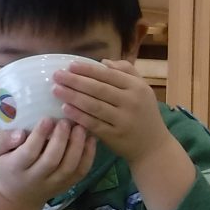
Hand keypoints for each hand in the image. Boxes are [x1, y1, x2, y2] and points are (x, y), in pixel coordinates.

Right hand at [0, 117, 94, 209]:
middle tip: (66, 121)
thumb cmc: (8, 165)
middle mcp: (37, 178)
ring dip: (77, 146)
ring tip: (80, 127)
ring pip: (70, 167)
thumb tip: (20, 134)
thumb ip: (3, 139)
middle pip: (52, 161)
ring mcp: (55, 184)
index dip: (39, 136)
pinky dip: (89, 155)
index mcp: (16, 168)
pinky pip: (82, 171)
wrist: (20, 195)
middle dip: (61, 140)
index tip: (47, 119)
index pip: (29, 153)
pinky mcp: (69, 185)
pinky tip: (91, 138)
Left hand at [53, 60, 169, 163]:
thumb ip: (126, 72)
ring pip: (93, 105)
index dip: (88, 69)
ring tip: (56, 89)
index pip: (108, 75)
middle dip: (75, 81)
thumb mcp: (143, 89)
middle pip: (98, 89)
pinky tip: (65, 109)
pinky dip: (78, 115)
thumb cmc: (144, 114)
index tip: (70, 65)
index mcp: (137, 87)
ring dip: (72, 96)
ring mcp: (123, 120)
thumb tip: (103, 62)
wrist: (154, 146)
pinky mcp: (115, 135)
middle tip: (56, 75)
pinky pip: (93, 123)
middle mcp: (131, 102)